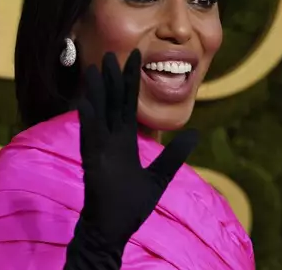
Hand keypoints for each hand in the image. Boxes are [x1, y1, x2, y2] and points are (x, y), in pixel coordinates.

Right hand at [76, 50, 198, 248]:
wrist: (113, 229)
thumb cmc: (130, 204)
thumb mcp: (159, 176)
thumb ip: (174, 155)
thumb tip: (196, 134)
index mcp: (125, 140)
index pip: (128, 104)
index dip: (131, 80)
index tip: (135, 56)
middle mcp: (111, 140)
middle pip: (112, 103)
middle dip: (113, 78)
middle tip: (111, 54)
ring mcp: (100, 150)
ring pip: (98, 115)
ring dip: (97, 93)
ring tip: (96, 69)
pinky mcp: (93, 163)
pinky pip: (90, 138)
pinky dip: (88, 121)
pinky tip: (85, 103)